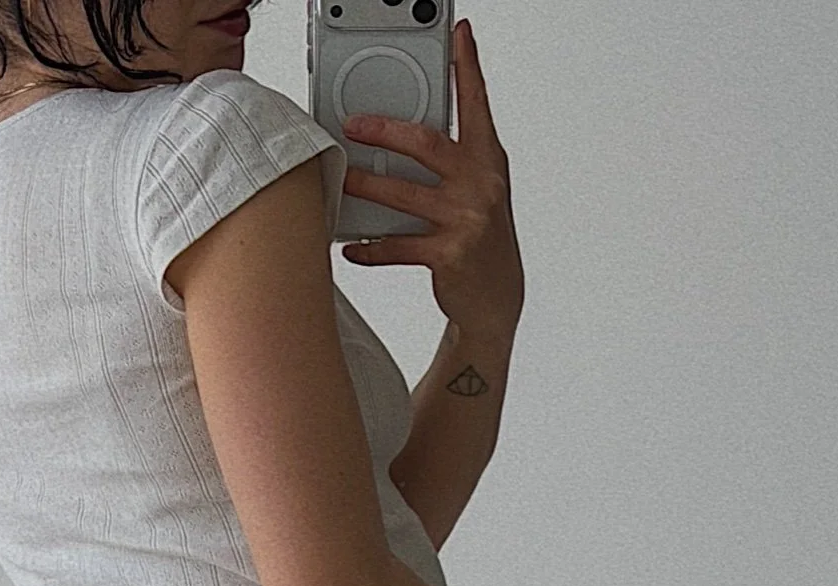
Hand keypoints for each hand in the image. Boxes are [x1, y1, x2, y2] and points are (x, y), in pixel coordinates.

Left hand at [338, 19, 522, 344]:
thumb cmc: (481, 238)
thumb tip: (402, 137)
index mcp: (488, 160)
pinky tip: (351, 247)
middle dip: (384, 131)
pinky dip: (370, 249)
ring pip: (402, 195)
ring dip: (365, 187)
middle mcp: (481, 184)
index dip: (467, 66)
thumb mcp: (479, 190)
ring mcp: (465, 220)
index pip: (477, 104)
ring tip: (342, 181)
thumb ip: (453, 160)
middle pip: (426, 144)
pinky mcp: (448, 255)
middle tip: (352, 126)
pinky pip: (397, 247)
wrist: (496, 298)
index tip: (458, 34)